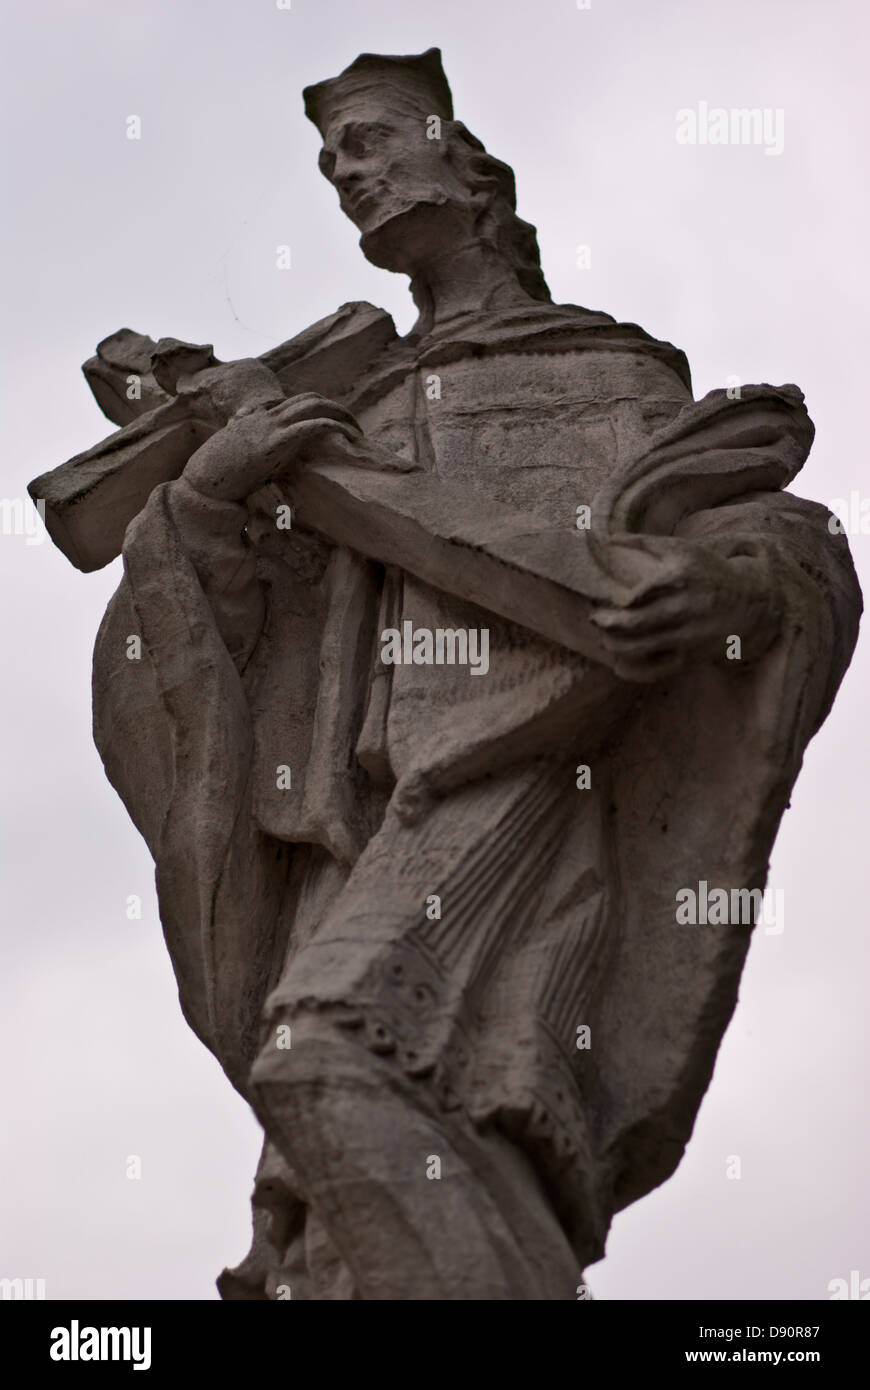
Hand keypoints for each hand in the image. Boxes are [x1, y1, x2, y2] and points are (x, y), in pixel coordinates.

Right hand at [182, 393, 362, 501]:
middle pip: (308, 398)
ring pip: (314, 405)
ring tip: (358, 432)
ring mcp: (270, 427)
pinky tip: (350, 438)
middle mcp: (265, 417)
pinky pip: (312, 425)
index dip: (316, 409)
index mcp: (256, 420)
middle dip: (335, 407)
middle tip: (354, 427)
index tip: (334, 424)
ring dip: (341, 414)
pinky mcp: (275, 442)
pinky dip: (336, 427)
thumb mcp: (233, 460)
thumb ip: (248, 454)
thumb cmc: (214, 478)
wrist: (200, 483)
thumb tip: (255, 463)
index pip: (292, 403)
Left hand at [590, 534, 779, 682]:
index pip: (636, 594)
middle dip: (606, 623)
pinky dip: (632, 672)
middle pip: (633, 623)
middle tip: (595, 619)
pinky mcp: (690, 657)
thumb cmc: (709, 572)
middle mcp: (684, 608)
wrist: (751, 601)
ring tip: (605, 638)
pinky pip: (655, 671)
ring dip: (614, 645)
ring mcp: (687, 636)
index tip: (599, 599)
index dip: (612, 600)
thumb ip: (646, 543)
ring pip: (639, 648)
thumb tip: (610, 540)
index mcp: (679, 579)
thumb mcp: (683, 550)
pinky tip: (619, 664)